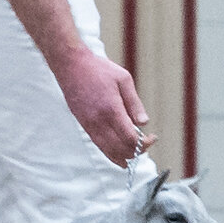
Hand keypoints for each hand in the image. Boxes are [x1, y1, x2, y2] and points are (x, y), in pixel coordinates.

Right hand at [55, 47, 150, 165]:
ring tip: (135, 153)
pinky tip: (119, 154)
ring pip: (107, 151)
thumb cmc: (99, 69)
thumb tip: (144, 123)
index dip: (144, 143)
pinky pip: (98, 145)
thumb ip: (134, 103)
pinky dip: (110, 153)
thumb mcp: (124, 80)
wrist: (71, 66)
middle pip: (120, 149)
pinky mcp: (83, 125)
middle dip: (136, 151)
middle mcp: (99, 121)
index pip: (129, 138)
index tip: (152, 137)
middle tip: (146, 144)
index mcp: (111, 109)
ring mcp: (89, 125)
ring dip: (123, 156)